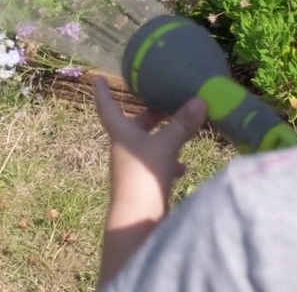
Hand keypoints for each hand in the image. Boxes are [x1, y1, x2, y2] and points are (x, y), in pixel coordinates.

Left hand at [93, 76, 207, 287]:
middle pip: (135, 124)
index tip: (97, 77)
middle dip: (149, 113)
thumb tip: (200, 100)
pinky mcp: (145, 181)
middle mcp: (124, 147)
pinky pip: (158, 164)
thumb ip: (182, 124)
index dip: (102, 91)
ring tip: (182, 128)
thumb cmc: (143, 176)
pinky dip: (171, 161)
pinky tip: (184, 167)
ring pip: (148, 144)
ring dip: (164, 136)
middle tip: (162, 99)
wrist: (137, 218)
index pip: (106, 106)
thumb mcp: (165, 146)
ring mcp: (134, 165)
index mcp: (121, 133)